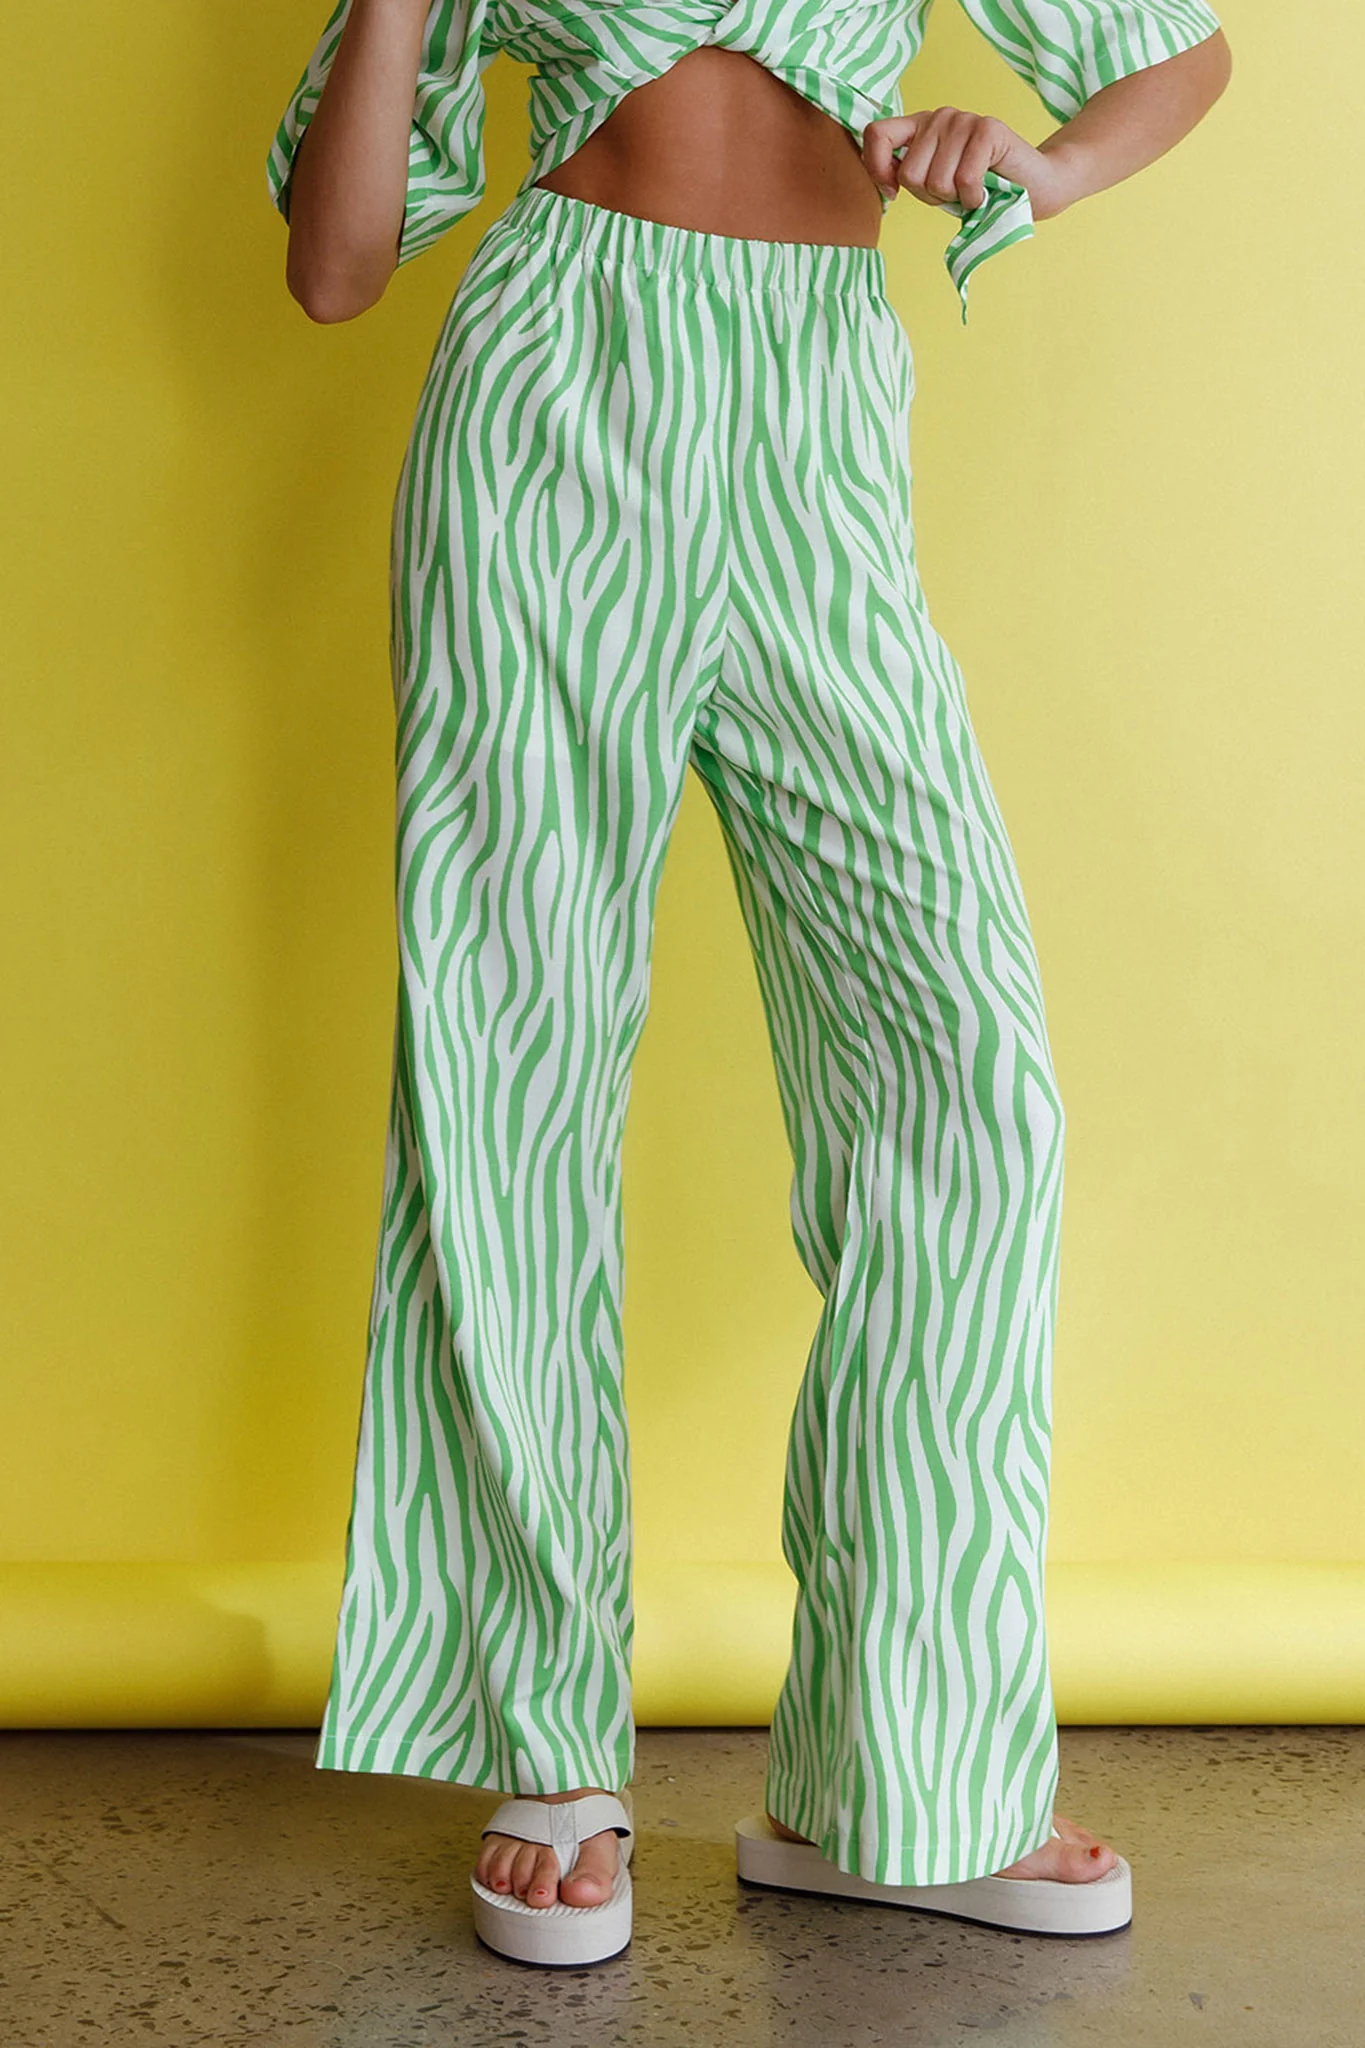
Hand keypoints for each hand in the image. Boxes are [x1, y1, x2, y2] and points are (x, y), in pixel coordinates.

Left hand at [861, 107, 1078, 223]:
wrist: (1033, 188)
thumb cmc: (980, 190)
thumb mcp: (935, 186)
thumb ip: (910, 176)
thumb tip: (885, 183)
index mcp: (920, 127)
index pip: (876, 134)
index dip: (876, 168)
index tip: (893, 192)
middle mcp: (939, 116)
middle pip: (910, 174)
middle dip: (931, 196)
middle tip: (955, 191)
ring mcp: (964, 120)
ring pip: (937, 181)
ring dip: (956, 199)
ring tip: (973, 189)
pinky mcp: (988, 129)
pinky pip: (964, 181)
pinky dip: (975, 198)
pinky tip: (986, 191)